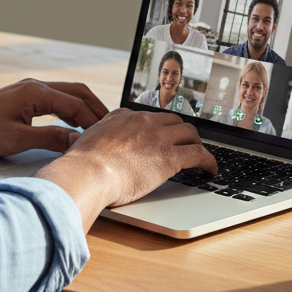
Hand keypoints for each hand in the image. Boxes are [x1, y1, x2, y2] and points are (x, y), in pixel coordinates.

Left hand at [0, 78, 108, 156]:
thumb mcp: (17, 140)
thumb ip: (50, 139)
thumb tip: (78, 142)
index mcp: (35, 92)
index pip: (76, 104)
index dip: (94, 120)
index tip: (109, 135)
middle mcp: (34, 86)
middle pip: (76, 92)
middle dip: (96, 108)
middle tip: (112, 127)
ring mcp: (28, 90)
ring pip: (66, 94)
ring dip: (84, 107)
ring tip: (99, 126)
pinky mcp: (23, 98)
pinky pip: (55, 99)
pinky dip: (70, 109)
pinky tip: (74, 123)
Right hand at [34, 108, 216, 231]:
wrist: (86, 173)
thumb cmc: (80, 167)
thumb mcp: (82, 145)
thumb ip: (90, 143)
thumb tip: (81, 149)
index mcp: (121, 117)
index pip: (146, 117)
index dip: (156, 127)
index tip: (159, 136)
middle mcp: (142, 121)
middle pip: (172, 120)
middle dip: (180, 132)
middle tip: (184, 143)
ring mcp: (157, 137)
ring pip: (189, 133)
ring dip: (196, 143)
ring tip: (199, 156)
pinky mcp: (170, 156)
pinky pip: (199, 154)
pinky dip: (209, 161)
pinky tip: (210, 170)